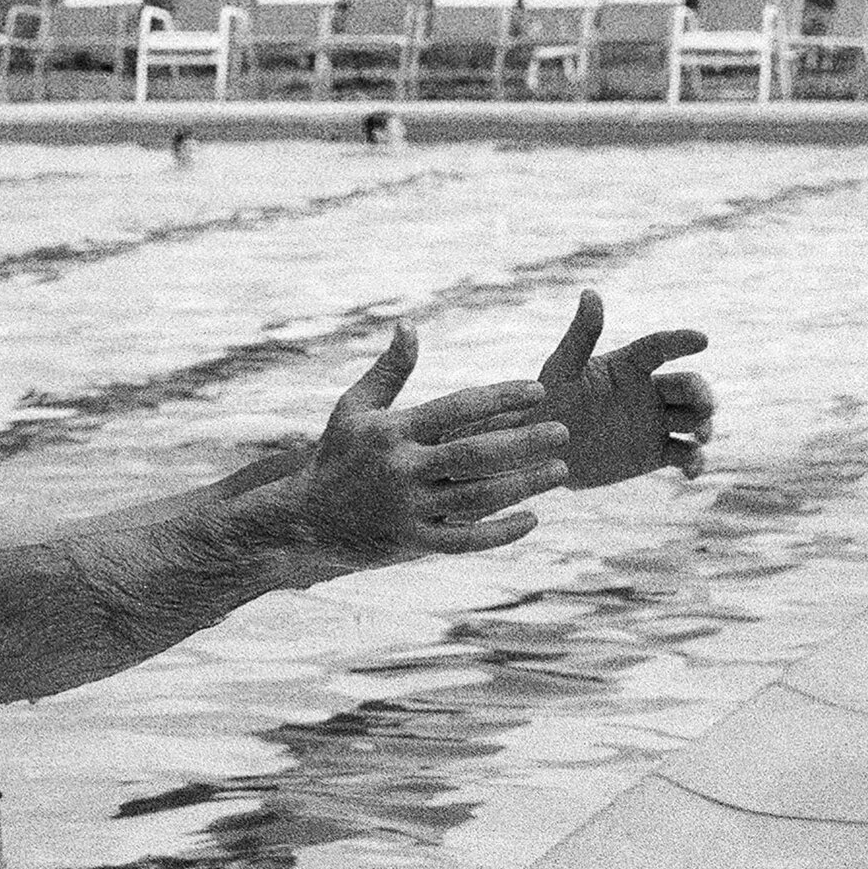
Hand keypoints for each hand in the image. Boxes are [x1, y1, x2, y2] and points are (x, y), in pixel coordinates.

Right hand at [292, 326, 568, 565]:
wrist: (303, 519)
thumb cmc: (336, 455)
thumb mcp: (355, 407)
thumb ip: (389, 370)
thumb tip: (411, 325)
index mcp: (394, 431)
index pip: (457, 408)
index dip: (500, 398)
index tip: (538, 391)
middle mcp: (402, 469)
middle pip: (475, 454)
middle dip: (523, 442)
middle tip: (564, 431)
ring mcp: (408, 509)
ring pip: (477, 498)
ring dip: (523, 484)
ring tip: (561, 469)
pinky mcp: (412, 543)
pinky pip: (465, 541)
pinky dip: (501, 533)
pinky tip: (533, 519)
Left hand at [532, 290, 713, 488]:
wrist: (543, 451)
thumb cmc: (546, 404)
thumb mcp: (561, 370)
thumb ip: (580, 335)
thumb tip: (590, 291)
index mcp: (628, 365)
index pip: (660, 347)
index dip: (681, 341)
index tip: (702, 340)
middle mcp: (648, 391)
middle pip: (687, 385)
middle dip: (701, 393)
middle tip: (705, 406)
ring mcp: (655, 422)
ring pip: (693, 419)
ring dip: (705, 425)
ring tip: (700, 437)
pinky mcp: (656, 453)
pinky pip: (684, 455)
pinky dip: (695, 462)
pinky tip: (691, 471)